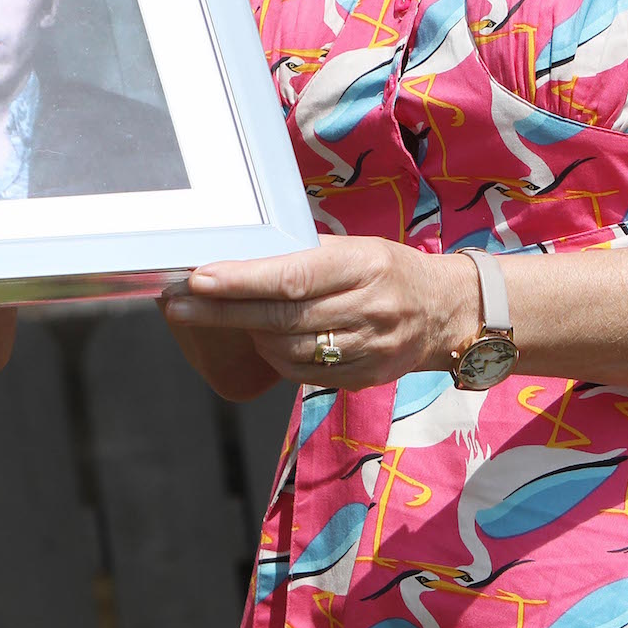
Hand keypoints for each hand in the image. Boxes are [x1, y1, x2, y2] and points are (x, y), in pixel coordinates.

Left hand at [161, 237, 476, 391]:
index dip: (242, 281)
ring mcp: (370, 348)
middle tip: (179, 305)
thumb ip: (304, 258)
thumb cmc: (387, 269)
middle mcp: (369, 308)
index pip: (293, 276)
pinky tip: (261, 341)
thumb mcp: (355, 249)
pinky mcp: (366, 377)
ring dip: (248, 335)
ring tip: (217, 318)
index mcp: (363, 265)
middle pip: (283, 317)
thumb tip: (237, 259)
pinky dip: (276, 358)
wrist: (447, 312)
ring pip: (290, 350)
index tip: (199, 280)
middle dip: (223, 312)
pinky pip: (306, 373)